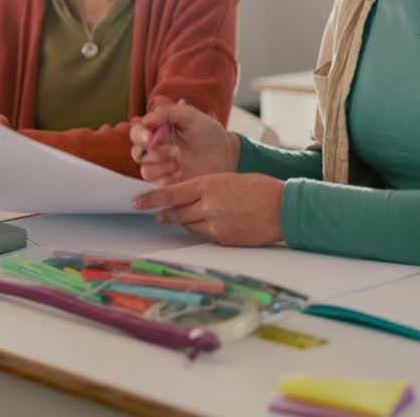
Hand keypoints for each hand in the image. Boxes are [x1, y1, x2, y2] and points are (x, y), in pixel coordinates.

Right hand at [129, 103, 239, 184]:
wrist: (226, 155)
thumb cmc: (208, 132)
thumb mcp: (190, 116)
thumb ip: (168, 112)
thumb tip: (145, 119)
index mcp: (157, 131)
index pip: (137, 132)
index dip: (139, 135)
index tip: (150, 137)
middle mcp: (155, 150)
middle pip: (137, 153)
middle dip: (153, 153)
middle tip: (176, 151)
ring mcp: (161, 168)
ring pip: (145, 171)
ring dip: (161, 166)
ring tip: (181, 161)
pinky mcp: (169, 184)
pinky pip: (158, 186)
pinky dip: (168, 180)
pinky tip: (181, 173)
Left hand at [132, 172, 284, 246]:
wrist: (284, 208)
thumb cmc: (261, 188)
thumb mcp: (230, 179)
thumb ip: (209, 188)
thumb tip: (193, 197)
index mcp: (208, 185)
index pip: (170, 194)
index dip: (151, 199)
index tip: (136, 202)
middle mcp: (208, 205)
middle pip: (176, 213)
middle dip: (165, 215)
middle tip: (156, 216)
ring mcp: (215, 224)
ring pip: (189, 227)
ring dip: (184, 223)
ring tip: (182, 221)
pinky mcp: (224, 239)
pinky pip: (206, 236)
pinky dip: (204, 230)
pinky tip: (210, 226)